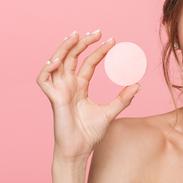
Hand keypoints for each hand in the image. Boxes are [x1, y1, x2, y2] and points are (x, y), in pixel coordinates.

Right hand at [37, 30, 140, 161]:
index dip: (98, 51)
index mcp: (80, 87)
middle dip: (83, 43)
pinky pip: (44, 80)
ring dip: (64, 48)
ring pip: (57, 63)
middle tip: (97, 32)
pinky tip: (59, 60)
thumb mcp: (111, 112)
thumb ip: (123, 99)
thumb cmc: (91, 134)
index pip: (88, 63)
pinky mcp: (54, 99)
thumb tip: (138, 84)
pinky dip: (48, 68)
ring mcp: (60, 91)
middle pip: (73, 58)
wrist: (80, 151)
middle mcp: (69, 86)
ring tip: (76, 36)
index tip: (112, 41)